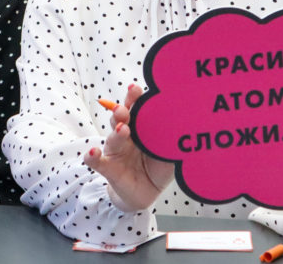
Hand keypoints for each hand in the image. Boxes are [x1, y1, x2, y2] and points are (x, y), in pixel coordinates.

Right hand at [83, 84, 174, 211]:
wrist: (146, 193)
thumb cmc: (158, 168)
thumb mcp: (169, 153)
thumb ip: (174, 140)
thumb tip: (189, 124)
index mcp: (141, 128)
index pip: (137, 109)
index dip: (135, 98)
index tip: (135, 88)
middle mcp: (126, 135)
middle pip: (121, 118)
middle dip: (122, 110)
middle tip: (124, 107)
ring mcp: (116, 151)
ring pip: (113, 138)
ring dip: (116, 131)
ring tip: (122, 128)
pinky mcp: (109, 168)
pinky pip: (97, 161)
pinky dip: (92, 156)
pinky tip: (92, 152)